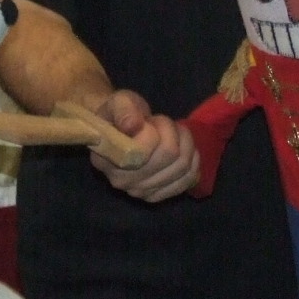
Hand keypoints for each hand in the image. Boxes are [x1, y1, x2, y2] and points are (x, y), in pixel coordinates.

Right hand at [86, 89, 200, 202]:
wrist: (124, 130)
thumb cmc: (121, 114)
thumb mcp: (119, 102)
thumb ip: (124, 111)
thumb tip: (133, 125)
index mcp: (106, 159)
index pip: (143, 150)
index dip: (154, 130)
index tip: (147, 121)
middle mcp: (121, 181)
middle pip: (168, 156)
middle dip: (172, 132)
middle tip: (163, 123)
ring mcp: (139, 192)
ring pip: (182, 167)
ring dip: (185, 143)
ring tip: (173, 133)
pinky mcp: (157, 196)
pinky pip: (187, 180)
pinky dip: (193, 161)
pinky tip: (185, 149)